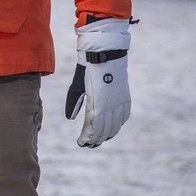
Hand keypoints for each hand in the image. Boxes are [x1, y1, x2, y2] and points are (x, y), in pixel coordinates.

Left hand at [65, 17, 130, 146]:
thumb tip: (70, 118)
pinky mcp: (125, 96)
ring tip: (99, 139)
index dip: (87, 138)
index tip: (81, 142)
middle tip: (89, 144)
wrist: (106, 51)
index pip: (93, 128)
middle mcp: (111, 105)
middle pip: (105, 130)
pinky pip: (124, 116)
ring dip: (107, 134)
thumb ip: (73, 102)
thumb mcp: (77, 84)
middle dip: (97, 139)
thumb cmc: (88, 66)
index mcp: (98, 103)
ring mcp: (120, 101)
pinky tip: (112, 127)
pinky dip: (118, 124)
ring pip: (116, 125)